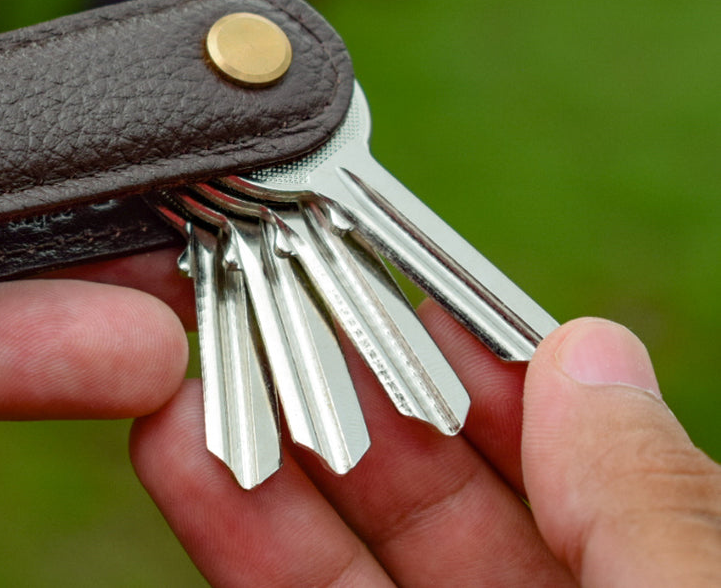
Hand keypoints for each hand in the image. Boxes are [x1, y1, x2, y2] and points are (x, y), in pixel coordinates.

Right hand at [132, 310, 720, 585]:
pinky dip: (228, 527)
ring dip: (260, 441)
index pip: (565, 456)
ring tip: (189, 346)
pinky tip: (173, 447)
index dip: (478, 360)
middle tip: (260, 285)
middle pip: (432, 487)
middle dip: (344, 381)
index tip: (393, 276)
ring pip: (338, 547)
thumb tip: (589, 349)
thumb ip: (650, 506)